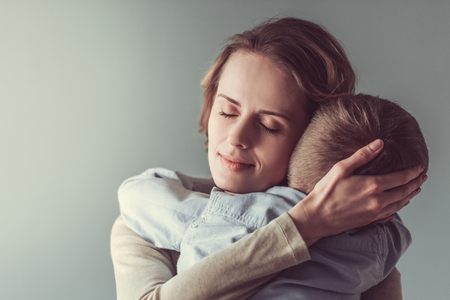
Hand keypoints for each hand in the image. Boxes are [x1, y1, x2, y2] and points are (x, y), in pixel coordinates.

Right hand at [288, 139, 425, 246]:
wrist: (317, 217)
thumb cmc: (326, 192)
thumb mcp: (340, 169)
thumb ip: (362, 156)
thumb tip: (379, 143)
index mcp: (372, 185)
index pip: (401, 178)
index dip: (413, 172)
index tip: (420, 167)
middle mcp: (378, 200)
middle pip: (404, 191)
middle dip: (416, 183)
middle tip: (422, 177)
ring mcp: (375, 212)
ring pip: (400, 204)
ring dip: (410, 195)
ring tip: (415, 189)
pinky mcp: (370, 221)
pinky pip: (391, 214)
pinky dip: (400, 207)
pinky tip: (400, 204)